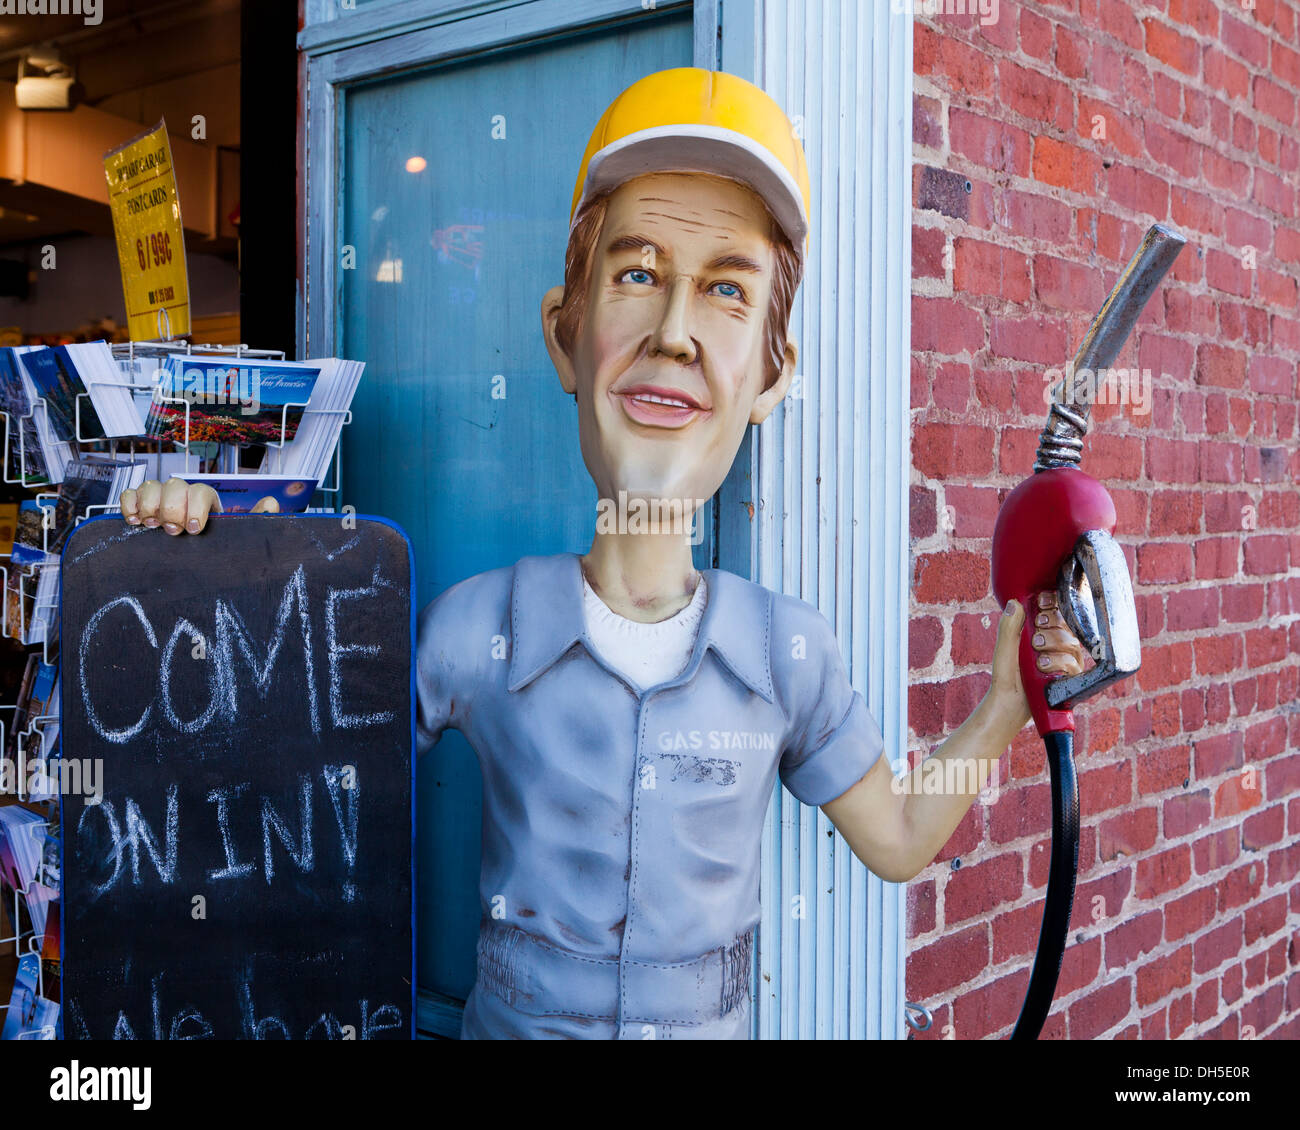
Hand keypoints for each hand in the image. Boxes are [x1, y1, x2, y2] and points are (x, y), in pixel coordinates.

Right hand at [120, 477, 278, 534]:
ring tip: (152, 526)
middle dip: (172, 508)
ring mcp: (160, 498)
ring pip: (151, 486)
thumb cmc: (216, 545)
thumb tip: (271, 503)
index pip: (201, 491)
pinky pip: (130, 494)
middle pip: (174, 486)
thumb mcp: (237, 535)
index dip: (196, 507)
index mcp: (207, 500)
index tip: (194, 529)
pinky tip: (134, 521)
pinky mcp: (140, 505)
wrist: (195, 562)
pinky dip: (129, 504)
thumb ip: (255, 520)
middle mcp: (183, 495)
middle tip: (172, 531)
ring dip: (150, 505)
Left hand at [991, 591, 1088, 727]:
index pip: (1057, 611)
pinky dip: (1058, 663)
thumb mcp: (1005, 647)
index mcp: (1044, 632)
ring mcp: (1067, 660)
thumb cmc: (1006, 673)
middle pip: (1067, 624)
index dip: (1052, 604)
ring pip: (1071, 643)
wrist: (1009, 701)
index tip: (1040, 603)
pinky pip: (1074, 664)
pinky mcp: (1071, 677)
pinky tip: (1043, 666)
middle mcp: (1059, 644)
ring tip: (1036, 654)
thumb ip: (1010, 625)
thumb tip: (1014, 602)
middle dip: (1052, 624)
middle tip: (1035, 633)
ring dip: (1053, 644)